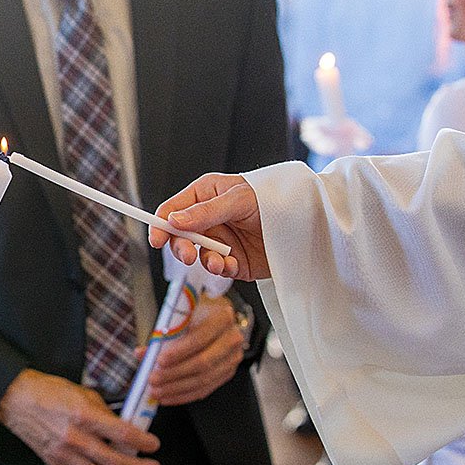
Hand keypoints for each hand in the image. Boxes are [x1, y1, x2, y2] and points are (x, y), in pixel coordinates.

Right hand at [0, 369, 159, 464]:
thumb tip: (122, 425)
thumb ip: (103, 410)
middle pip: (115, 461)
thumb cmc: (47, 391)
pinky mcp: (56, 464)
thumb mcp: (80, 391)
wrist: (15, 399)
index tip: (154, 445)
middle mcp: (74, 437)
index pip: (121, 433)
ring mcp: (64, 454)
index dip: (142, 442)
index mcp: (82, 414)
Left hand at [145, 294, 242, 405]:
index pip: (200, 338)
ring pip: (204, 379)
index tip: (160, 360)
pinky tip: (168, 397)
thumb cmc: (195, 314)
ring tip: (156, 392)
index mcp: (221, 318)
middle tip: (153, 379)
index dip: (179, 351)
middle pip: (203, 362)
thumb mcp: (181, 315)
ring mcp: (232, 358)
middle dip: (175, 374)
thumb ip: (162, 334)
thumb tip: (141, 354)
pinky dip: (185, 395)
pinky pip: (206, 389)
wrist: (215, 318)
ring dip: (177, 388)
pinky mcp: (227, 373)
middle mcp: (232, 339)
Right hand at [149, 173, 268, 280]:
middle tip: (188, 255)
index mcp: (205, 195)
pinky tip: (234, 264)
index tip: (156, 239)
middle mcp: (209, 218)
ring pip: (198, 255)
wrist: (308, 224)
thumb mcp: (238, 200)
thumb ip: (205, 212)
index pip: (173, 210)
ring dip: (205, 261)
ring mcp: (221, 240)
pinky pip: (218, 268)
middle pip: (180, 236)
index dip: (161, 224)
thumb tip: (174, 221)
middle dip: (182, 247)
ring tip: (219, 262)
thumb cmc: (274, 199)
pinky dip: (223, 269)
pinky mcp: (234, 259)